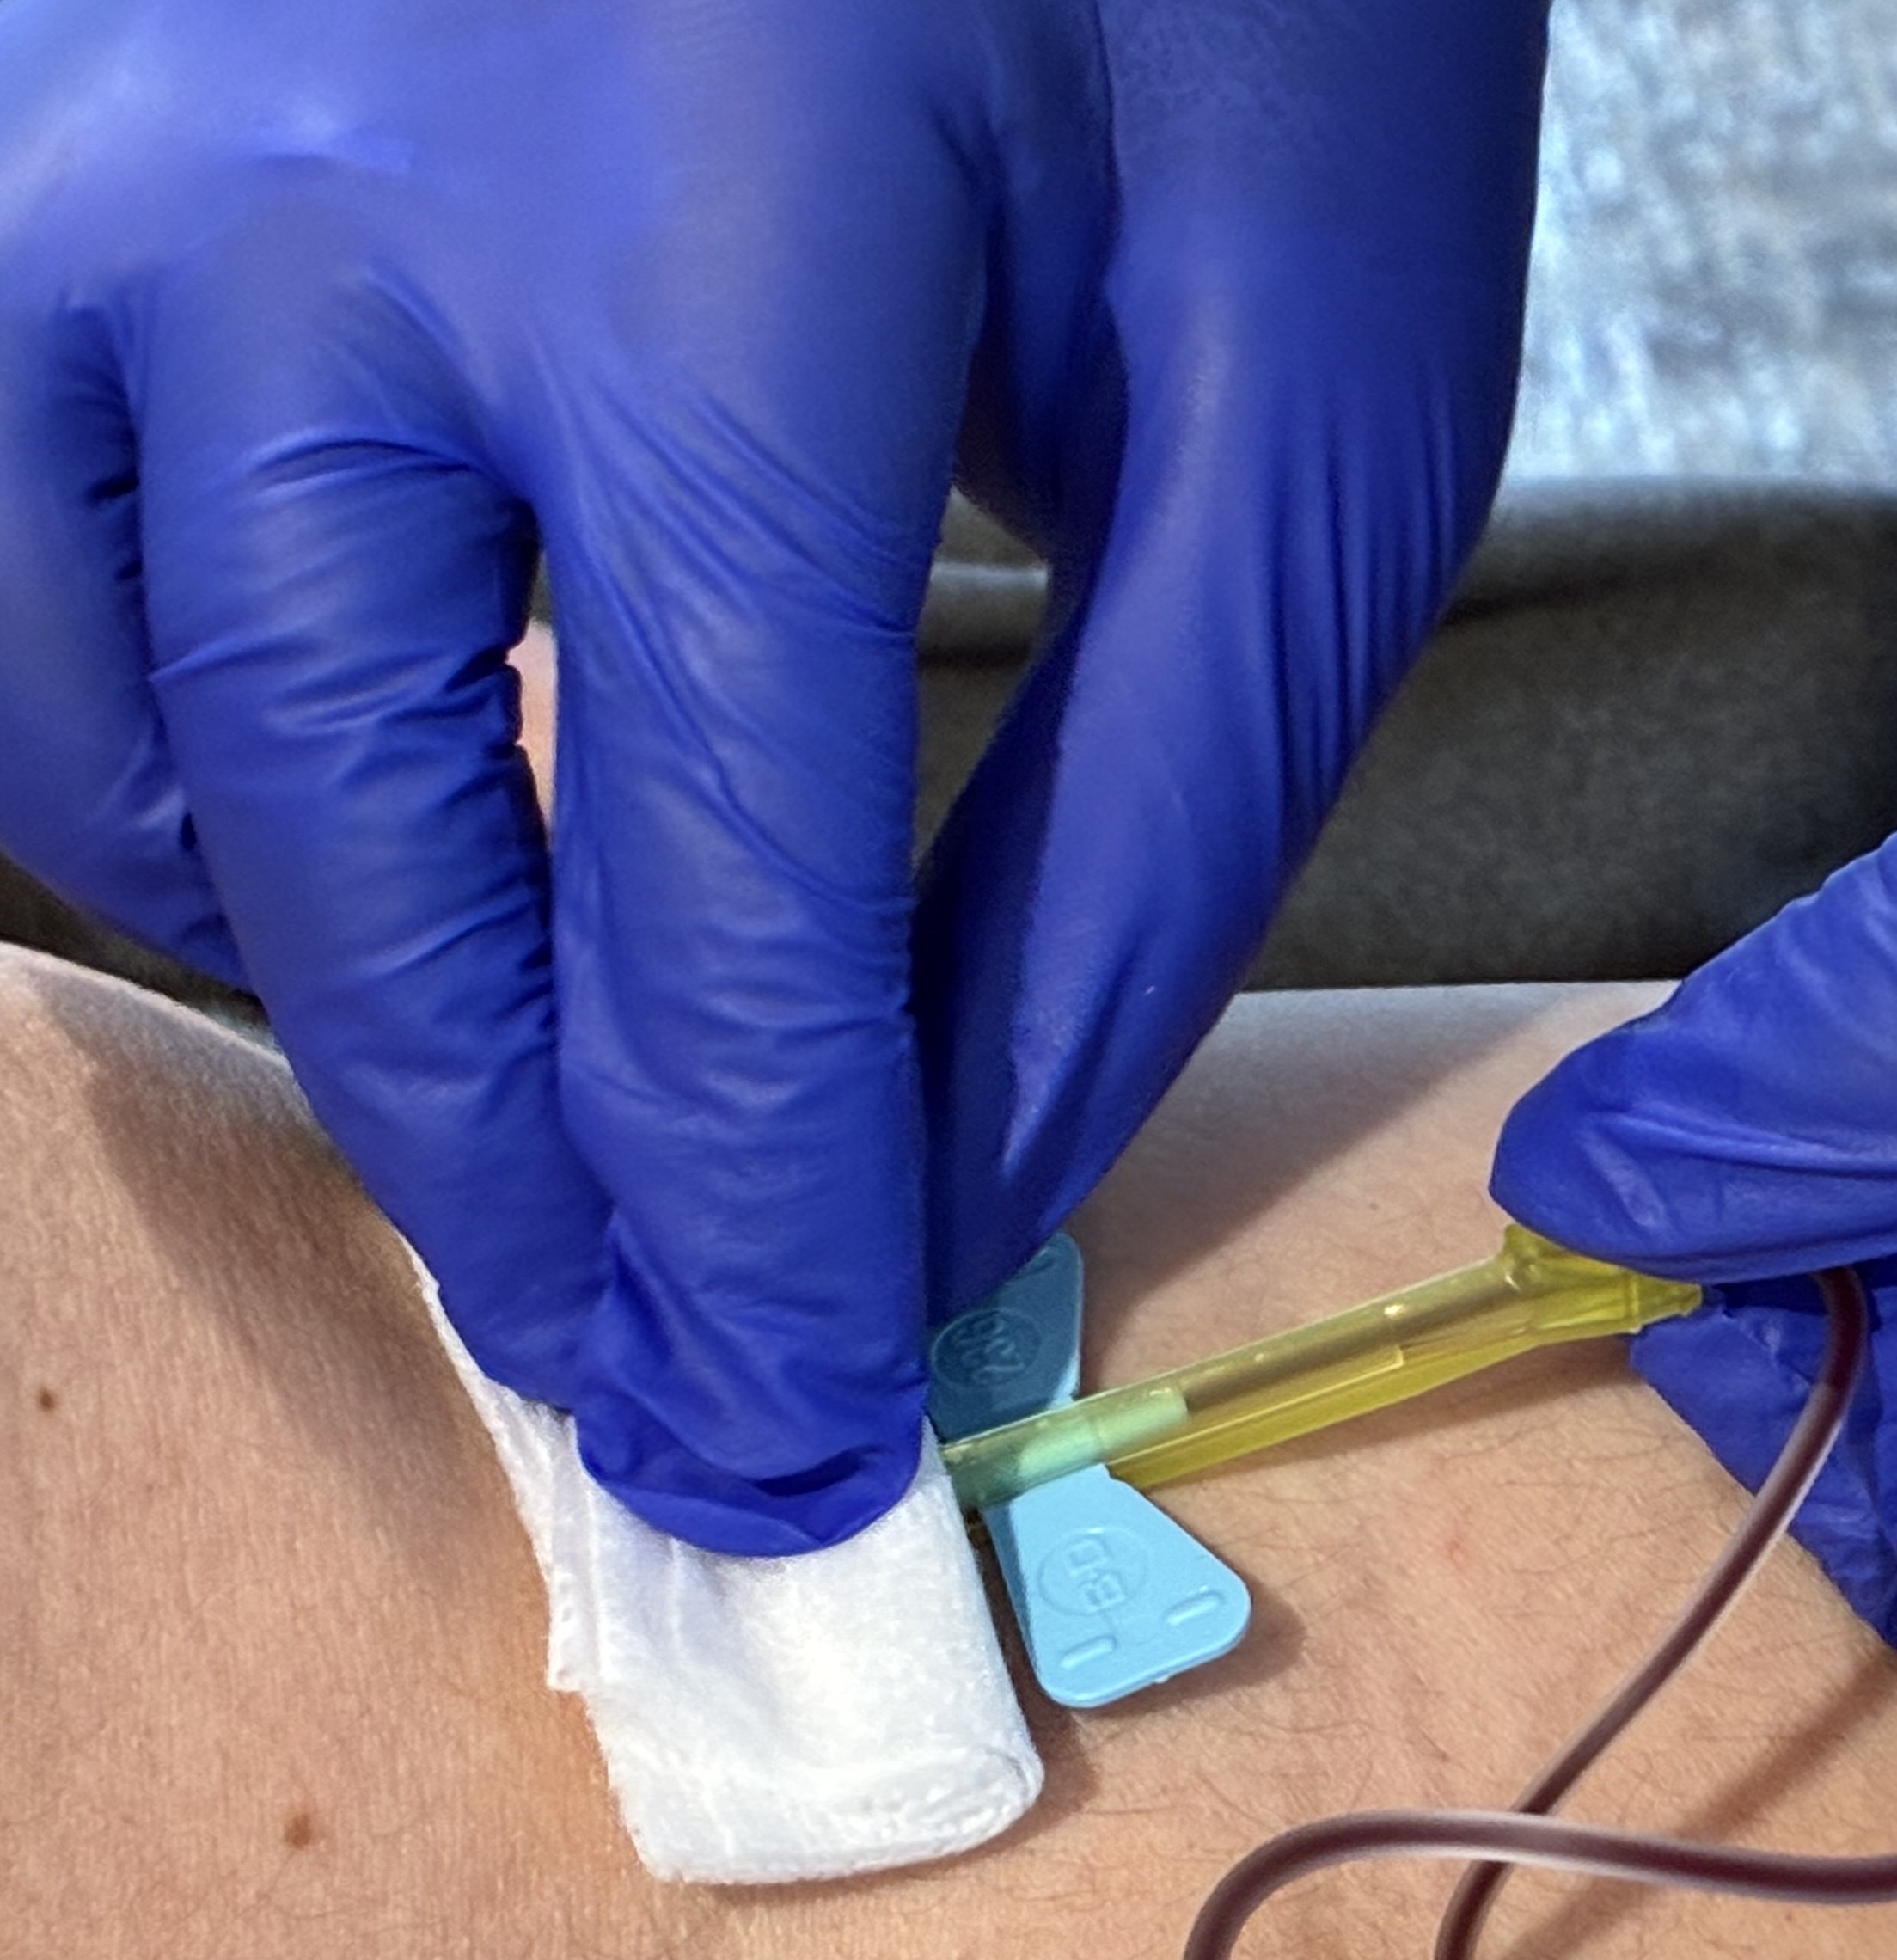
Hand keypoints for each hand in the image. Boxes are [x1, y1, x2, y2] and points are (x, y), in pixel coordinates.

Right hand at [0, 0, 1543, 1551]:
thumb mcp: (1308, 392)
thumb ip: (1141, 827)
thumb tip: (947, 1199)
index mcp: (718, 231)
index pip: (702, 893)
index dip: (751, 1221)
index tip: (793, 1429)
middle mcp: (323, 174)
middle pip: (357, 845)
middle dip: (513, 1179)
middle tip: (642, 1379)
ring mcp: (122, 106)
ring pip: (110, 710)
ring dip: (320, 976)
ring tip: (518, 1113)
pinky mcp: (59, 87)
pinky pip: (2, 529)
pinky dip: (155, 746)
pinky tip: (351, 819)